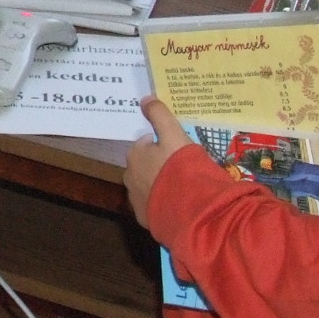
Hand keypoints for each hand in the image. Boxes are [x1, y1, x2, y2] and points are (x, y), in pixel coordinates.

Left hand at [123, 96, 190, 227]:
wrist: (189, 208)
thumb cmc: (180, 166)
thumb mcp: (174, 134)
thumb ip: (160, 115)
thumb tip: (145, 98)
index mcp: (135, 155)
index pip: (146, 144)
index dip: (163, 145)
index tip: (179, 151)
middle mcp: (129, 177)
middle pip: (145, 166)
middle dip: (159, 166)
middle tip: (182, 170)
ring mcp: (136, 200)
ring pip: (148, 187)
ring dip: (161, 186)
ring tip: (183, 189)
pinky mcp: (145, 219)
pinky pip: (154, 207)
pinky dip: (163, 205)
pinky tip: (179, 204)